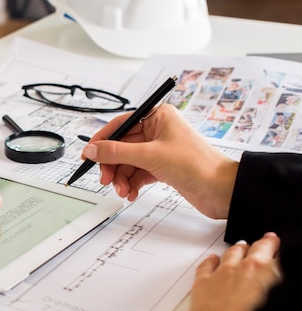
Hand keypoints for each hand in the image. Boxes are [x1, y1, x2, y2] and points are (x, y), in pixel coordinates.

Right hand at [83, 104, 237, 218]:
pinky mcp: (162, 167)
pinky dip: (132, 184)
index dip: (102, 140)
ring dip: (122, 178)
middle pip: (121, 146)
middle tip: (105, 180)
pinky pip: (138, 173)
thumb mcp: (150, 155)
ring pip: (128, 162)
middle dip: (112, 165)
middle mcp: (158, 130)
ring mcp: (160, 149)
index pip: (120, 124)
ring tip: (123, 191)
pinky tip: (131, 193)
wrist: (222, 190)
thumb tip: (91, 149)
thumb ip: (116, 152)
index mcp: (158, 116)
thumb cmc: (197, 165)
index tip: (88, 155)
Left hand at [188, 232, 281, 310]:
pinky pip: (207, 264)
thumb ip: (271, 286)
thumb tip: (270, 283)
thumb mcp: (271, 302)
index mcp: (265, 272)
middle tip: (267, 240)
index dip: (277, 249)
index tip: (278, 246)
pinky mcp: (203, 280)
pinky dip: (211, 260)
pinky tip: (213, 259)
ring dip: (238, 249)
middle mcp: (243, 267)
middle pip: (255, 248)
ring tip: (242, 247)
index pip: (274, 254)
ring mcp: (221, 272)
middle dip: (262, 244)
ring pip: (231, 252)